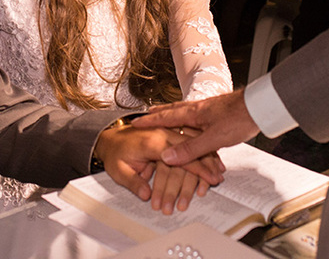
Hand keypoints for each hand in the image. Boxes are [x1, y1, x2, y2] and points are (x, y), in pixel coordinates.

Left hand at [94, 124, 223, 209]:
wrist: (109, 138)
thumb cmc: (114, 154)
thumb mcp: (118, 170)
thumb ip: (133, 182)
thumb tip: (146, 195)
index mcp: (151, 142)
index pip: (180, 156)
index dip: (197, 168)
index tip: (210, 178)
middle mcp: (162, 133)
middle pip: (190, 147)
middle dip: (206, 164)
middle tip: (218, 178)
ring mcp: (166, 132)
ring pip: (192, 142)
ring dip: (206, 156)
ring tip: (219, 171)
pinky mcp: (168, 133)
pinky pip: (188, 139)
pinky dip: (201, 149)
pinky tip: (212, 159)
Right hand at [133, 90, 259, 165]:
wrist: (260, 107)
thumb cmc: (238, 120)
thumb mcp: (212, 139)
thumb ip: (189, 149)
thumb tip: (166, 157)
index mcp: (193, 114)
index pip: (166, 118)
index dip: (150, 122)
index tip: (136, 123)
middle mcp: (198, 109)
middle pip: (174, 110)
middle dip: (160, 114)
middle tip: (147, 114)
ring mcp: (209, 109)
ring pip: (185, 111)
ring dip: (173, 114)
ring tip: (167, 115)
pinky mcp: (219, 112)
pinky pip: (197, 115)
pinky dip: (189, 117)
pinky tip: (195, 121)